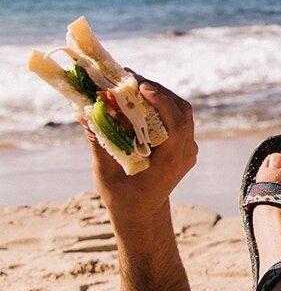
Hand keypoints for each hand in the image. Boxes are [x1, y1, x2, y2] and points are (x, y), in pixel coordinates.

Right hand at [82, 77, 197, 220]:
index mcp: (171, 162)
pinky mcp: (184, 145)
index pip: (177, 124)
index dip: (161, 102)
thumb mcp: (106, 171)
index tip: (142, 86)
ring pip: (181, 112)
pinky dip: (160, 106)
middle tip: (129, 76)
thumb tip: (82, 113)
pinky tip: (139, 99)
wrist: (143, 213)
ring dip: (158, 95)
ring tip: (132, 83)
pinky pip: (177, 119)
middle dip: (156, 91)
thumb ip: (99, 142)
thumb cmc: (122, 197)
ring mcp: (188, 149)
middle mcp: (185, 153)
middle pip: (181, 112)